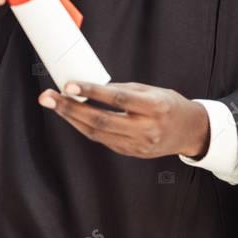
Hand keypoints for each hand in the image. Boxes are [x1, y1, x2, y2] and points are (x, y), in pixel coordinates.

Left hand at [39, 82, 210, 158]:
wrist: (189, 131)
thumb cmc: (168, 104)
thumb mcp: (150, 90)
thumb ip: (122, 90)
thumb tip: (90, 87)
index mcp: (154, 107)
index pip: (117, 99)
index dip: (91, 92)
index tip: (68, 84)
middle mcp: (145, 129)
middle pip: (100, 120)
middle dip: (69, 108)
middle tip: (48, 96)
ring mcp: (137, 145)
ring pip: (96, 133)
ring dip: (71, 118)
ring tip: (53, 103)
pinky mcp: (131, 153)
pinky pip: (102, 139)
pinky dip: (84, 127)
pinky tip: (71, 115)